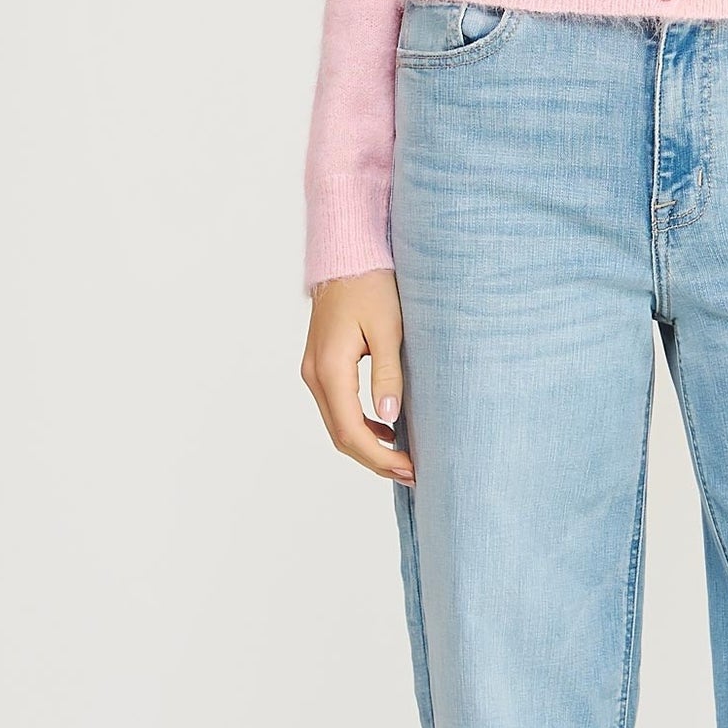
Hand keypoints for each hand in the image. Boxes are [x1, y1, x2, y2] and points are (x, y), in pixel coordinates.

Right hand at [301, 267, 412, 481]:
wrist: (347, 255)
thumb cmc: (371, 285)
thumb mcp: (388, 329)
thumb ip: (388, 375)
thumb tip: (390, 417)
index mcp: (330, 369)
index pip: (351, 431)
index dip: (380, 458)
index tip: (411, 468)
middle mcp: (315, 375)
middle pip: (341, 435)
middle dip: (376, 460)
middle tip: (413, 472)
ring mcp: (314, 371)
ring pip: (337, 424)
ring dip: (368, 446)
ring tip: (403, 458)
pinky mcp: (322, 365)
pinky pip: (337, 407)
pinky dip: (360, 426)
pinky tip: (388, 430)